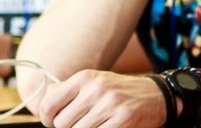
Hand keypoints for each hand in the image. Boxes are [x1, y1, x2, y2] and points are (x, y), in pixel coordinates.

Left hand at [37, 70, 167, 127]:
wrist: (155, 95)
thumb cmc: (119, 91)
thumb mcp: (94, 82)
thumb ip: (67, 89)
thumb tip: (45, 97)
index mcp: (86, 77)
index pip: (49, 103)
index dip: (47, 118)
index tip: (54, 121)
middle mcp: (97, 88)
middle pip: (62, 123)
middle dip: (68, 127)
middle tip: (81, 123)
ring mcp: (110, 104)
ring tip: (96, 124)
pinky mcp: (122, 120)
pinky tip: (107, 126)